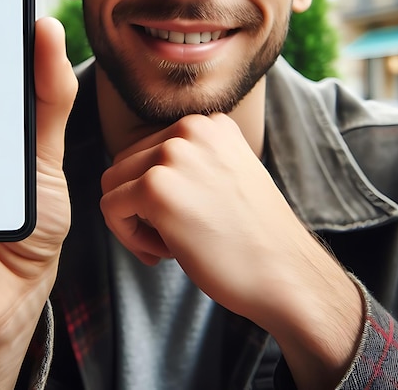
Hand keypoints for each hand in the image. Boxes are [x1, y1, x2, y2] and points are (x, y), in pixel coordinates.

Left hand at [100, 113, 362, 388]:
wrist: (288, 275)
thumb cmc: (254, 236)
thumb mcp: (225, 174)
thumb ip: (187, 161)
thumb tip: (132, 174)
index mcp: (208, 123)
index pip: (148, 150)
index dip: (155, 190)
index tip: (183, 219)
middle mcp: (189, 128)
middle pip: (125, 164)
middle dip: (140, 205)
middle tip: (174, 236)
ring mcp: (172, 154)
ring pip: (112, 185)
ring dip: (134, 220)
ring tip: (172, 244)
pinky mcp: (155, 187)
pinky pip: (110, 208)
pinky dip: (127, 236)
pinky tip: (166, 253)